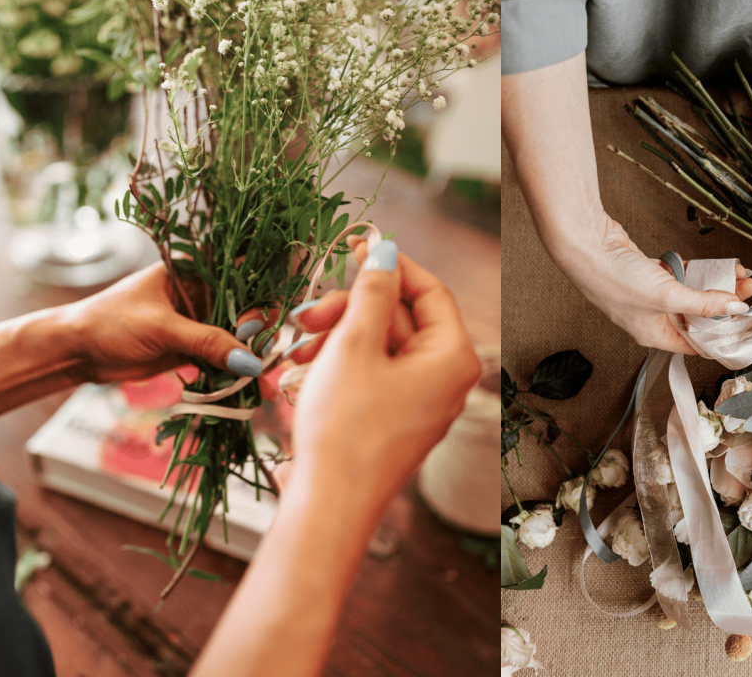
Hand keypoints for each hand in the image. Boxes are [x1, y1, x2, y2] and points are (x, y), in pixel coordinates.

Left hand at [61, 262, 262, 383]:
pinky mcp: (195, 347)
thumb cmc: (110, 322)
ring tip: (261, 378)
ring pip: (239, 335)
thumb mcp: (161, 328)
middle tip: (258, 354)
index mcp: (195, 271)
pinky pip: (224, 358)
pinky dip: (236, 373)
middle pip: (248, 307)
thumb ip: (207, 342)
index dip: (257, 295)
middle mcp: (203, 293)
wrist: (77, 351)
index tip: (252, 324)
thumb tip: (251, 363)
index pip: (242, 274)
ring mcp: (200, 321)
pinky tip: (252, 389)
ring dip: (251, 355)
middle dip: (258, 331)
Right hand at [286, 239, 479, 507]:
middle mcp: (447, 379)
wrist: (329, 505)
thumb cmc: (346, 427)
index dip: (392, 265)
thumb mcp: (354, 346)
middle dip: (352, 310)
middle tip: (309, 313)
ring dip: (339, 337)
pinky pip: (374, 374)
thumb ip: (371, 292)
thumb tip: (384, 250)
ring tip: (298, 346)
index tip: (356, 247)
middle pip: (402, 319)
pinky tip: (303, 366)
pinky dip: (342, 363)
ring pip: (382, 346)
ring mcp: (423, 401)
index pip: (430, 291)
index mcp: (453, 357)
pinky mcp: (397, 419)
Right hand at [554, 215, 751, 353]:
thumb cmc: (614, 279)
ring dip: (714, 284)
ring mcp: (649, 295)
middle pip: (697, 315)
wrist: (587, 246)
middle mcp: (652, 318)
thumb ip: (703, 303)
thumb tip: (736, 308)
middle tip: (750, 289)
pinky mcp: (648, 273)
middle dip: (725, 302)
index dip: (723, 331)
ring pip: (691, 293)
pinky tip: (715, 265)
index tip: (746, 319)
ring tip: (739, 273)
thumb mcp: (667, 296)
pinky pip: (680, 276)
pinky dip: (697, 271)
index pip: (696, 342)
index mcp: (654, 334)